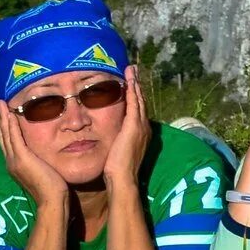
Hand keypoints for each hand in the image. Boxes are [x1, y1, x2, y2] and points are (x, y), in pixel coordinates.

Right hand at [0, 99, 71, 207]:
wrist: (51, 200)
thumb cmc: (52, 188)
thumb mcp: (43, 169)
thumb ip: (40, 160)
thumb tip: (44, 153)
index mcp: (15, 163)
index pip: (8, 140)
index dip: (4, 125)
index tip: (3, 111)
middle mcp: (11, 161)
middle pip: (2, 134)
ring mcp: (15, 160)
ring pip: (5, 133)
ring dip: (2, 116)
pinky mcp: (22, 158)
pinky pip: (14, 137)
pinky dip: (10, 124)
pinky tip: (9, 113)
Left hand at [103, 64, 151, 190]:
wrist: (123, 179)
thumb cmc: (116, 172)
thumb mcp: (116, 153)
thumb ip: (114, 143)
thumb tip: (106, 140)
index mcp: (139, 133)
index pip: (136, 111)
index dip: (134, 97)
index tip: (129, 85)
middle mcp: (143, 127)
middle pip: (140, 101)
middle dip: (136, 86)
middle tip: (134, 70)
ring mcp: (140, 125)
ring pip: (138, 99)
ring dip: (135, 83)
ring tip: (132, 70)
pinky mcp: (134, 125)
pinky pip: (133, 102)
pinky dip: (132, 89)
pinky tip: (129, 79)